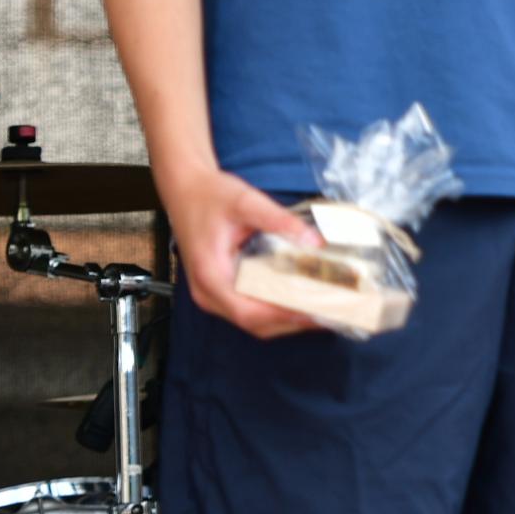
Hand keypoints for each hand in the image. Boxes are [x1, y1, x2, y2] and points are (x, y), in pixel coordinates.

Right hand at [163, 162, 325, 339]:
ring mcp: (211, 295)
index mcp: (210, 274)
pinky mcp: (218, 291)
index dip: (283, 316)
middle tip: (329, 313)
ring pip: (252, 322)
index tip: (314, 312)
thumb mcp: (246, 202)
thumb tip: (315, 241)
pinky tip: (298, 300)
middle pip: (254, 323)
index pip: (249, 312)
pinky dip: (274, 311)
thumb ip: (280, 220)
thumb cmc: (210, 195)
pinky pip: (248, 310)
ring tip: (320, 310)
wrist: (185, 190)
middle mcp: (207, 293)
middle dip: (292, 322)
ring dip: (285, 320)